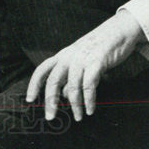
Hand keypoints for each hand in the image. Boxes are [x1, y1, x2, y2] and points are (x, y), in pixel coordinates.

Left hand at [25, 11, 144, 121]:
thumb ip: (71, 77)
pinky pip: (89, 85)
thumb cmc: (98, 49)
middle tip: (50, 117)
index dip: (34, 84)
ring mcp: (82, 59)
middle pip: (53, 80)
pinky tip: (90, 109)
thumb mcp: (80, 61)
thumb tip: (64, 96)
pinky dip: (89, 100)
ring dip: (75, 105)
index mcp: (62, 56)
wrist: (118, 30)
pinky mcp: (97, 62)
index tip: (29, 99)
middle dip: (50, 100)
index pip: (42, 69)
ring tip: (78, 117)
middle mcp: (69, 56)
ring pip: (72, 86)